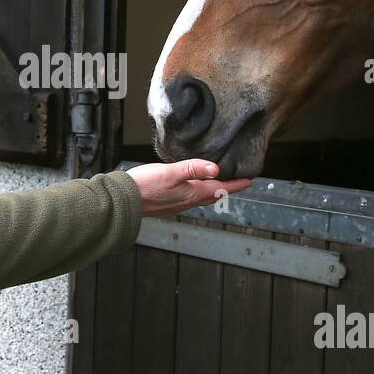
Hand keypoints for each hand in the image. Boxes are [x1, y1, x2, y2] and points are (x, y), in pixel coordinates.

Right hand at [126, 159, 250, 215]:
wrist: (123, 201)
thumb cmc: (145, 186)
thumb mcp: (171, 172)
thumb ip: (193, 169)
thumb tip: (216, 168)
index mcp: (192, 193)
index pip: (220, 188)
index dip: (236, 184)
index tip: (249, 181)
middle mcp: (187, 201)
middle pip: (213, 195)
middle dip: (227, 188)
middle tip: (238, 182)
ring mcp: (177, 204)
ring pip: (201, 198)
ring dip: (213, 191)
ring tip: (218, 182)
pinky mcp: (168, 204)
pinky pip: (190, 198)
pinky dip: (198, 192)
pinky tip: (192, 186)